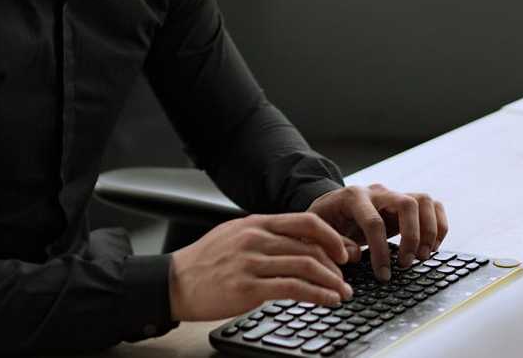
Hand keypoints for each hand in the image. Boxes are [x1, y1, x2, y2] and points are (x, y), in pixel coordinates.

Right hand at [167, 213, 355, 321]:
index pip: (305, 221)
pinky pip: (293, 289)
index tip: (343, 251)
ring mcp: (251, 263)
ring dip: (331, 282)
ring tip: (342, 293)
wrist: (175, 281)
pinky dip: (317, 295)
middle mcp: (255, 239)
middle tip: (347, 279)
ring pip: (306, 267)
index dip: (331, 236)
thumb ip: (263, 235)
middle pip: (310, 247)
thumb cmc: (205, 261)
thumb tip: (297, 242)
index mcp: (254, 223)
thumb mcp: (234, 236)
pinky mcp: (248, 288)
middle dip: (336, 265)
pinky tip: (327, 301)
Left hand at [307, 183, 449, 281]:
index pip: (373, 221)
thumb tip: (355, 255)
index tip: (383, 274)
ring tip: (421, 256)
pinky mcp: (406, 204)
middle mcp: (377, 192)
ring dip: (429, 231)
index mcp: (352, 197)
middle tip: (406, 264)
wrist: (330, 209)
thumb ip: (333, 243)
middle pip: (407, 203)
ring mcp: (394, 196)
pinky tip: (430, 247)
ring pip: (424, 201)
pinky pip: (433, 206)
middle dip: (411, 237)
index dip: (380, 251)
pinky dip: (439, 226)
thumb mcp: (317, 232)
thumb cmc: (324, 222)